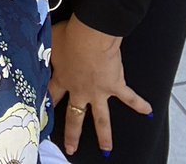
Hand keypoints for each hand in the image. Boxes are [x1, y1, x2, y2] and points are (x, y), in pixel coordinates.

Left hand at [48, 15, 151, 155]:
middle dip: (72, 134)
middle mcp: (80, 91)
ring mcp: (99, 92)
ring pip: (101, 119)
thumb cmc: (69, 36)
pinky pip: (130, 98)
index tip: (43, 118)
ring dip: (105, 135)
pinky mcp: (116, 85)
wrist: (91, 36)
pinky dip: (140, 104)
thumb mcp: (49, 42)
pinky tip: (148, 111)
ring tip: (106, 150)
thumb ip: (45, 49)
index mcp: (62, 80)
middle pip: (75, 117)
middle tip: (71, 149)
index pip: (52, 96)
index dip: (47, 106)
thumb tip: (37, 44)